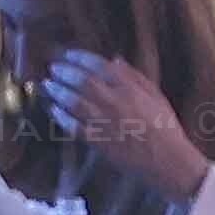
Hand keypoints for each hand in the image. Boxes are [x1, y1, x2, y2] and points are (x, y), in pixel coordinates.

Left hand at [48, 51, 209, 193]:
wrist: (167, 159)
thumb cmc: (165, 127)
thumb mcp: (156, 95)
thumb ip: (135, 76)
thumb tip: (115, 59)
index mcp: (130, 88)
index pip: (99, 65)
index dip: (80, 58)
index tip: (69, 54)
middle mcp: (114, 101)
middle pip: (82, 81)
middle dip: (64, 72)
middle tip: (53, 68)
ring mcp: (103, 121)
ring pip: (73, 101)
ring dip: (58, 91)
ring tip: (48, 84)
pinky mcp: (97, 140)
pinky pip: (73, 126)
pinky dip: (61, 116)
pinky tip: (53, 109)